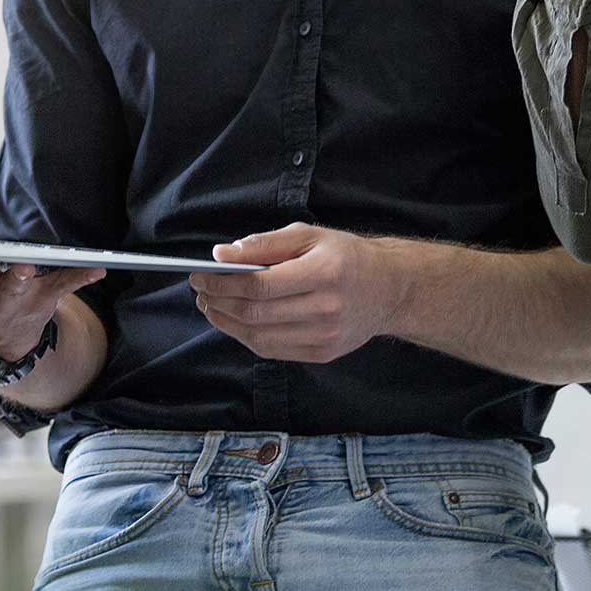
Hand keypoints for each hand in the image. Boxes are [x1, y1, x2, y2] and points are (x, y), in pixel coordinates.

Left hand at [186, 224, 404, 364]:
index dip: (222, 282)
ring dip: (227, 322)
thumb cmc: (347, 257)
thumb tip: (224, 254)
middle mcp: (327, 308)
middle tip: (200, 290)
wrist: (390, 290)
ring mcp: (325, 336)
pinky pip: (272, 350)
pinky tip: (235, 321)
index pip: (260, 285)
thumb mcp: (310, 236)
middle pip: (255, 313)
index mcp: (324, 273)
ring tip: (211, 305)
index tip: (200, 274)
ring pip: (259, 337)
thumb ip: (265, 244)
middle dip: (218, 301)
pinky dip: (246, 336)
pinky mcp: (322, 354)